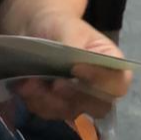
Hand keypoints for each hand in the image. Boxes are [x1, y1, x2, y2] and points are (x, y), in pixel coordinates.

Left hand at [12, 14, 130, 123]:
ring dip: (47, 99)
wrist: (36, 31)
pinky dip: (35, 101)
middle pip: (98, 107)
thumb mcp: (69, 29)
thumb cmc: (60, 26)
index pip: (117, 84)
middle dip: (72, 96)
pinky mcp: (58, 108)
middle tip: (53, 83)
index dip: (100, 81)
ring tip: (29, 82)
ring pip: (69, 113)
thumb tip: (78, 64)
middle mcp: (100, 90)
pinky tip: (24, 85)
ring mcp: (79, 102)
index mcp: (111, 67)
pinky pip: (49, 113)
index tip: (75, 69)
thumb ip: (75, 46)